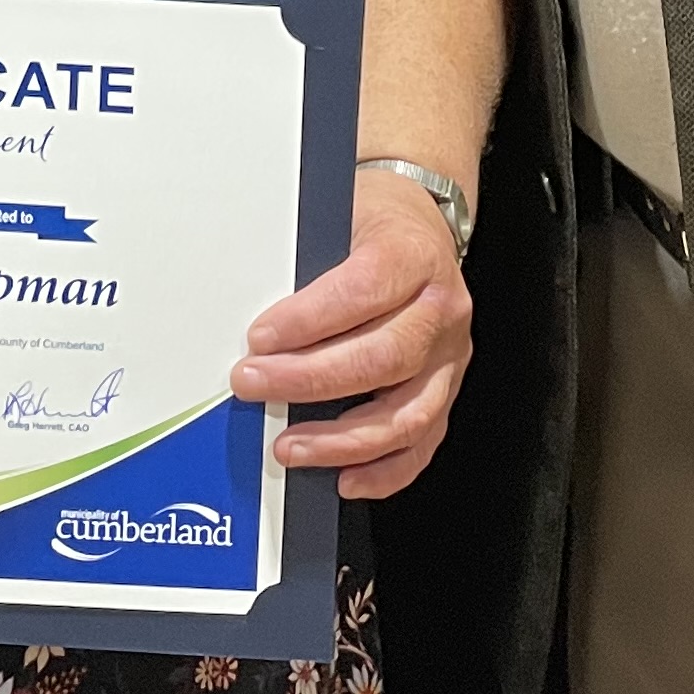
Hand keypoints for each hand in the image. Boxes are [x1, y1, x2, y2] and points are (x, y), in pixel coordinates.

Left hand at [228, 166, 471, 498]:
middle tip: (252, 384)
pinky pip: (422, 443)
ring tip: (288, 446)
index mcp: (414, 256)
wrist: (421, 225)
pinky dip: (384, 470)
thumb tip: (245, 306)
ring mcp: (449, 358)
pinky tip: (345, 477)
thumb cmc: (371, 221)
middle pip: (382, 358)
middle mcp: (441, 310)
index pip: (363, 292)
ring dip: (341, 439)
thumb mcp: (338, 215)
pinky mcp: (446, 392)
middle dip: (308, 380)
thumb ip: (305, 259)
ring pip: (406, 413)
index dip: (308, 320)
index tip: (259, 338)